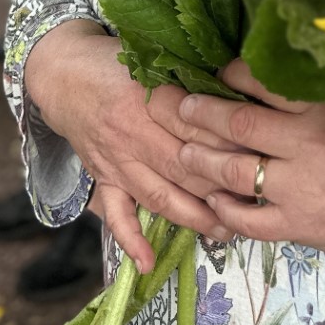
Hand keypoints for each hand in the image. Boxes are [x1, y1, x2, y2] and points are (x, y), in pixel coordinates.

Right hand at [22, 23, 240, 270]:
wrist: (64, 73)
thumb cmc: (116, 62)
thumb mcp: (153, 61)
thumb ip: (189, 81)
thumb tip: (237, 97)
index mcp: (148, 97)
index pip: (195, 127)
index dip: (228, 146)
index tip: (260, 158)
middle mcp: (131, 133)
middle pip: (183, 167)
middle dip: (220, 188)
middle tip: (255, 202)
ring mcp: (115, 160)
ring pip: (158, 195)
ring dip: (193, 218)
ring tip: (225, 232)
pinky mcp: (102, 178)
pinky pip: (115, 213)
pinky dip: (130, 239)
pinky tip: (148, 263)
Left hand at [175, 61, 324, 258]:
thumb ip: (307, 96)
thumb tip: (254, 74)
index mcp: (322, 109)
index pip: (263, 83)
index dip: (230, 74)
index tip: (214, 71)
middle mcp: (308, 146)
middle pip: (238, 125)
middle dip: (200, 113)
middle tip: (176, 105)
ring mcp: (300, 190)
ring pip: (234, 172)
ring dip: (202, 160)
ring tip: (185, 152)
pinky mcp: (296, 225)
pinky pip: (246, 219)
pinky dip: (224, 208)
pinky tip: (213, 198)